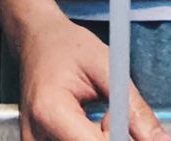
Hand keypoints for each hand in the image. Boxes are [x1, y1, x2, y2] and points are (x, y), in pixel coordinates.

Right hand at [15, 14, 170, 140]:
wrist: (35, 39)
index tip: (127, 123)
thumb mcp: (107, 66)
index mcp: (50, 111)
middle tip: (112, 117)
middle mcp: (35, 135)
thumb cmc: (68, 46)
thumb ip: (135, 109)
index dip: (122, 139)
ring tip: (99, 121)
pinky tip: (89, 130)